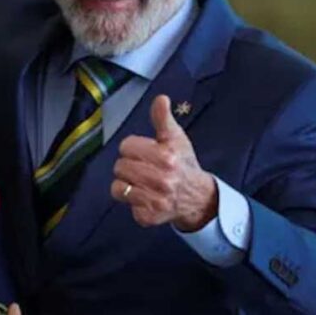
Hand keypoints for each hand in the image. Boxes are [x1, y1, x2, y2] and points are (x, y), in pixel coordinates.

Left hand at [111, 95, 216, 230]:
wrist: (197, 197)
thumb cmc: (182, 164)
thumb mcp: (175, 138)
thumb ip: (163, 118)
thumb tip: (160, 98)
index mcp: (166, 157)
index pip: (126, 146)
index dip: (133, 148)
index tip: (144, 152)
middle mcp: (162, 180)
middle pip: (120, 166)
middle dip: (129, 165)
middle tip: (143, 168)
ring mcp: (155, 200)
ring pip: (117, 186)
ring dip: (126, 183)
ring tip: (141, 182)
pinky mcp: (148, 216)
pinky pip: (125, 204)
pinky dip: (132, 201)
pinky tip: (145, 196)